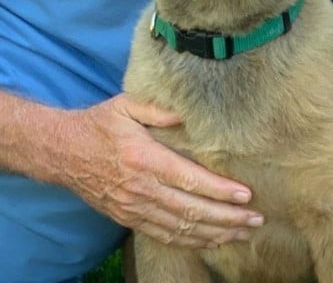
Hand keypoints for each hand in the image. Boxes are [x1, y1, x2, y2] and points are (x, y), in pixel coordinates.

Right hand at [58, 94, 262, 247]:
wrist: (62, 152)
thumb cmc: (100, 124)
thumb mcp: (127, 104)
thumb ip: (159, 108)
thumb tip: (189, 111)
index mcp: (145, 159)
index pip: (189, 180)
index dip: (219, 190)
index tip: (246, 195)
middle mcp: (141, 189)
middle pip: (191, 210)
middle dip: (227, 217)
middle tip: (256, 219)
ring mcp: (134, 207)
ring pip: (181, 228)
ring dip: (215, 233)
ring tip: (244, 233)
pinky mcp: (129, 218)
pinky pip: (164, 235)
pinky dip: (191, 242)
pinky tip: (213, 241)